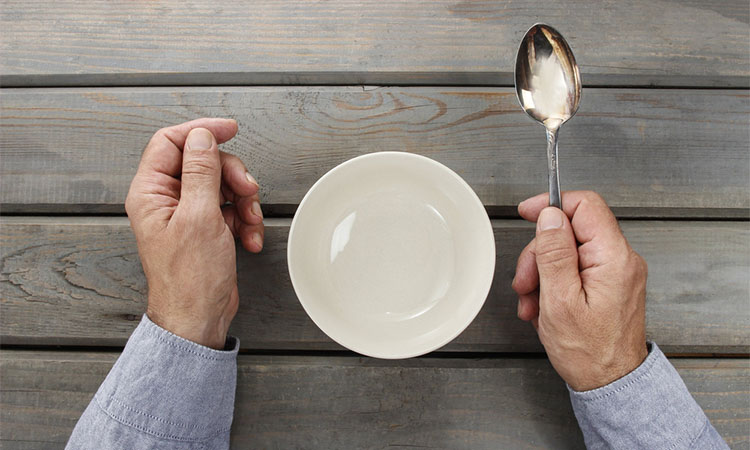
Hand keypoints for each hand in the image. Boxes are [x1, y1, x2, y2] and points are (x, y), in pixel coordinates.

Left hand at [125, 118, 263, 348]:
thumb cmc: (189, 279)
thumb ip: (201, 171)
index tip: (230, 130)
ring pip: (223, 184)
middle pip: (205, 162)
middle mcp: (166, 200)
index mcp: (151, 192)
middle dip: (233, 175)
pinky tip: (249, 238)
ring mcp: (188, 214)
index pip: (172, 142)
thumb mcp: (200, 217)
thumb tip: (202, 137)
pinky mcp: (207, 228)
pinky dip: (245, 220)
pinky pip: (231, 208)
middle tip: (247, 191)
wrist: (199, 318)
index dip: (202, 132)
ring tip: (249, 223)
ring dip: (244, 200)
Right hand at [512, 191, 647, 390]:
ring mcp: (616, 272)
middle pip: (571, 230)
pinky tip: (544, 306)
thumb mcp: (559, 300)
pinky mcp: (609, 284)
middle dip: (539, 254)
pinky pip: (575, 269)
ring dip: (542, 274)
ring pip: (568, 251)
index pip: (585, 205)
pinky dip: (553, 284)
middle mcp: (621, 260)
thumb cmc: (590, 352)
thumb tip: (549, 216)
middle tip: (525, 282)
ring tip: (533, 302)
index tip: (528, 211)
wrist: (610, 383)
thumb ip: (554, 253)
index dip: (552, 205)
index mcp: (613, 258)